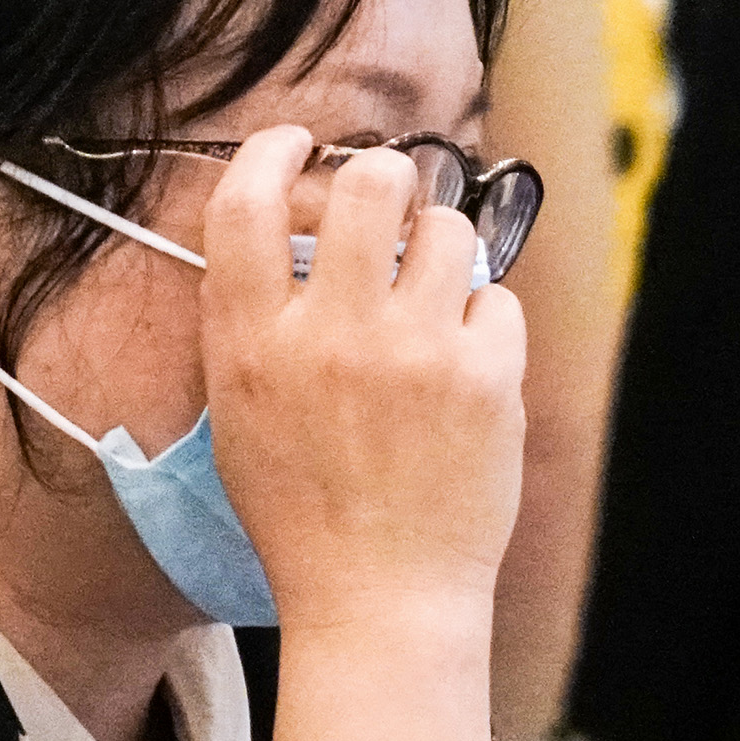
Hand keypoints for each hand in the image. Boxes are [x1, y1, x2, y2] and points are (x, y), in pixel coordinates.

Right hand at [198, 126, 527, 633]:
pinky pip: (499, 299)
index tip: (296, 143)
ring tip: (432, 296)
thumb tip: (296, 236)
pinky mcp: (487, 378)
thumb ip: (253, 323)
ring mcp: (416, 353)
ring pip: (449, 229)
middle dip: (385, 179)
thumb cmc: (303, 515)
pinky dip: (485, 322)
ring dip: (441, 250)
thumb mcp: (240, 416)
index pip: (248, 202)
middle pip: (369, 182)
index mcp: (254, 342)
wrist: (381, 598)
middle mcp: (332, 333)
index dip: (273, 150)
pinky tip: (465, 363)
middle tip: (390, 208)